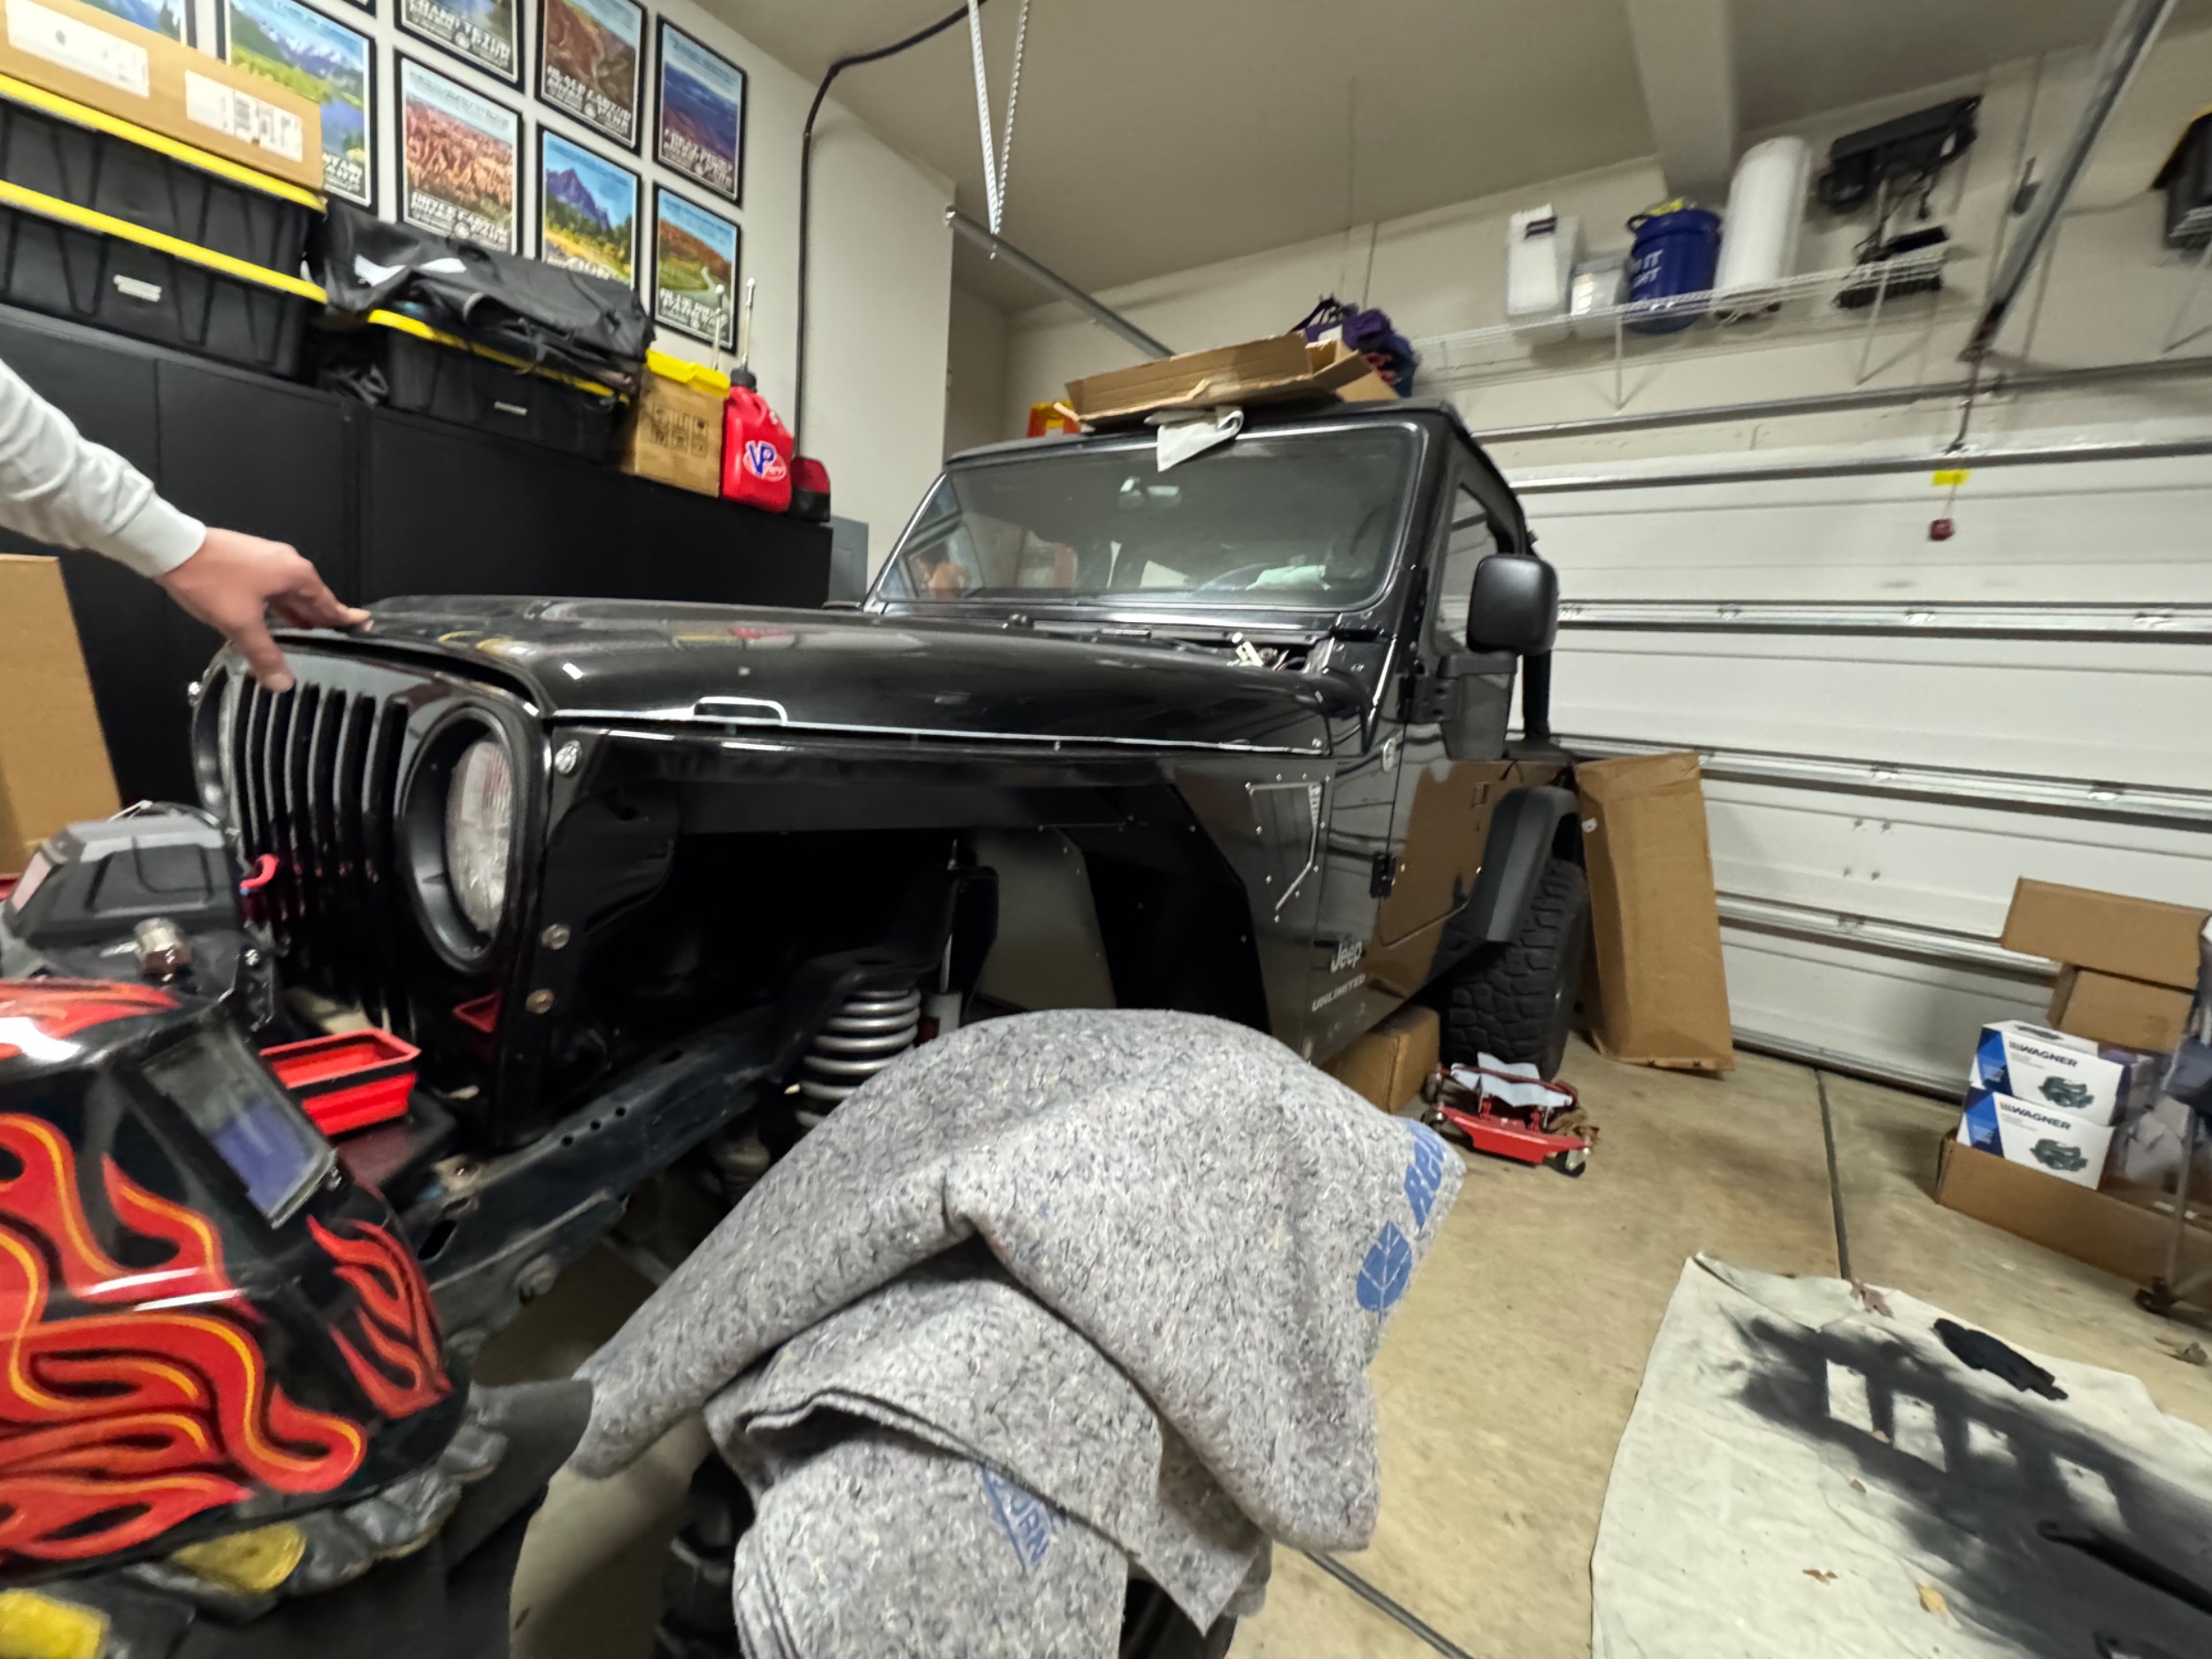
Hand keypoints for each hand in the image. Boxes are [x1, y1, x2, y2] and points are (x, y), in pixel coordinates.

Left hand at [157, 528, 368, 691]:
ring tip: (310, 632)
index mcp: (296, 576)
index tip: (365, 625)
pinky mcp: (250, 560)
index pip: (329, 603)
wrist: (173, 547)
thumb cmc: (213, 582)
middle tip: (338, 636)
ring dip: (300, 611)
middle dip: (324, 617)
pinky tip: (277, 617)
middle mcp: (288, 564)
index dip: (346, 618)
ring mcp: (268, 559)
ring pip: (292, 592)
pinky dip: (282, 604)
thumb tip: (283, 684)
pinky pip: (275, 587)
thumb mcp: (240, 624)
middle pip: (313, 597)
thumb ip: (264, 654)